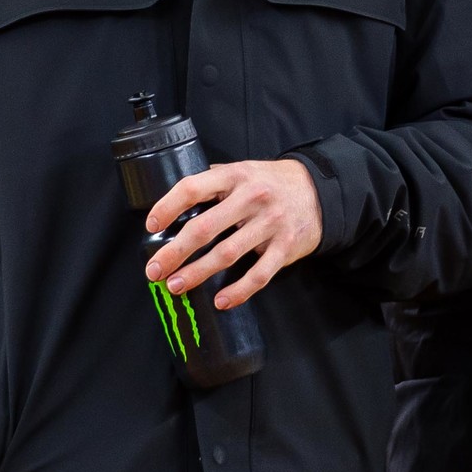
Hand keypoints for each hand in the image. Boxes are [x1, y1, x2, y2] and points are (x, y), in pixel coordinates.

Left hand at [144, 158, 322, 310]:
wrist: (320, 191)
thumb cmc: (272, 182)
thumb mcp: (244, 169)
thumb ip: (214, 180)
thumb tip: (176, 199)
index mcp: (236, 175)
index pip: (193, 188)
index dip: (168, 207)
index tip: (151, 225)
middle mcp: (252, 198)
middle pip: (204, 228)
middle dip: (174, 252)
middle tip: (154, 270)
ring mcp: (271, 224)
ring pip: (227, 254)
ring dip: (197, 273)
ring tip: (175, 286)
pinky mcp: (285, 247)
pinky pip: (259, 274)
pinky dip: (238, 291)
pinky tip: (220, 301)